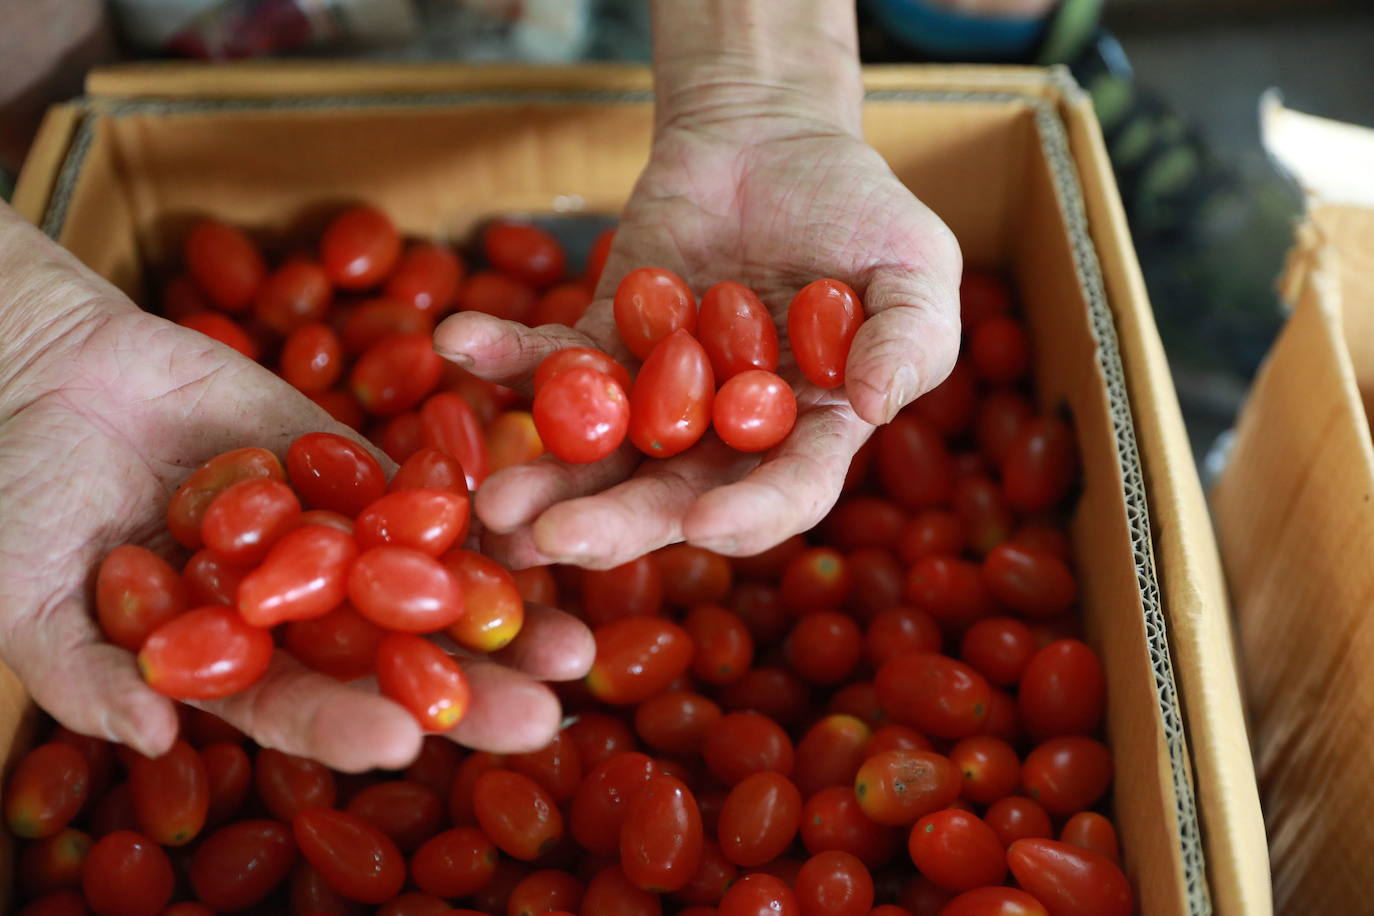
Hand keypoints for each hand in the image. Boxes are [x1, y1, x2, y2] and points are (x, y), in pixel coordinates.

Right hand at [0, 204, 591, 768]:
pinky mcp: (355, 462)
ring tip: (577, 640)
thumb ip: (84, 676)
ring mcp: (335, 534)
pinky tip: (537, 529)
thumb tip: (154, 740)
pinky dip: (473, 506)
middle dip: (469, 692)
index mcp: (234, 663)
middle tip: (547, 718)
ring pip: (429, 583)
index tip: (407, 743)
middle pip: (393, 661)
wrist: (46, 375)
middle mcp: (300, 611)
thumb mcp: (26, 596)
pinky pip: (418, 484)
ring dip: (501, 612)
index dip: (349, 727)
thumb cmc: (17, 499)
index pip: (299, 709)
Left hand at [437, 87, 961, 569]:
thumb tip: (874, 407)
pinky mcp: (603, 343)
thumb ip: (911, 338)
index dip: (749, 516)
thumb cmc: (859, 208)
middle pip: (672, 493)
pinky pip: (550, 359)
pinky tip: (460, 342)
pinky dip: (504, 354)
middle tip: (555, 541)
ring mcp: (658, 395)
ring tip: (498, 506)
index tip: (702, 525)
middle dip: (616, 524)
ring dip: (550, 478)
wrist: (771, 141)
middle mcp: (726, 434)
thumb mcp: (917, 266)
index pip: (784, 493)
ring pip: (603, 452)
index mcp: (809, 434)